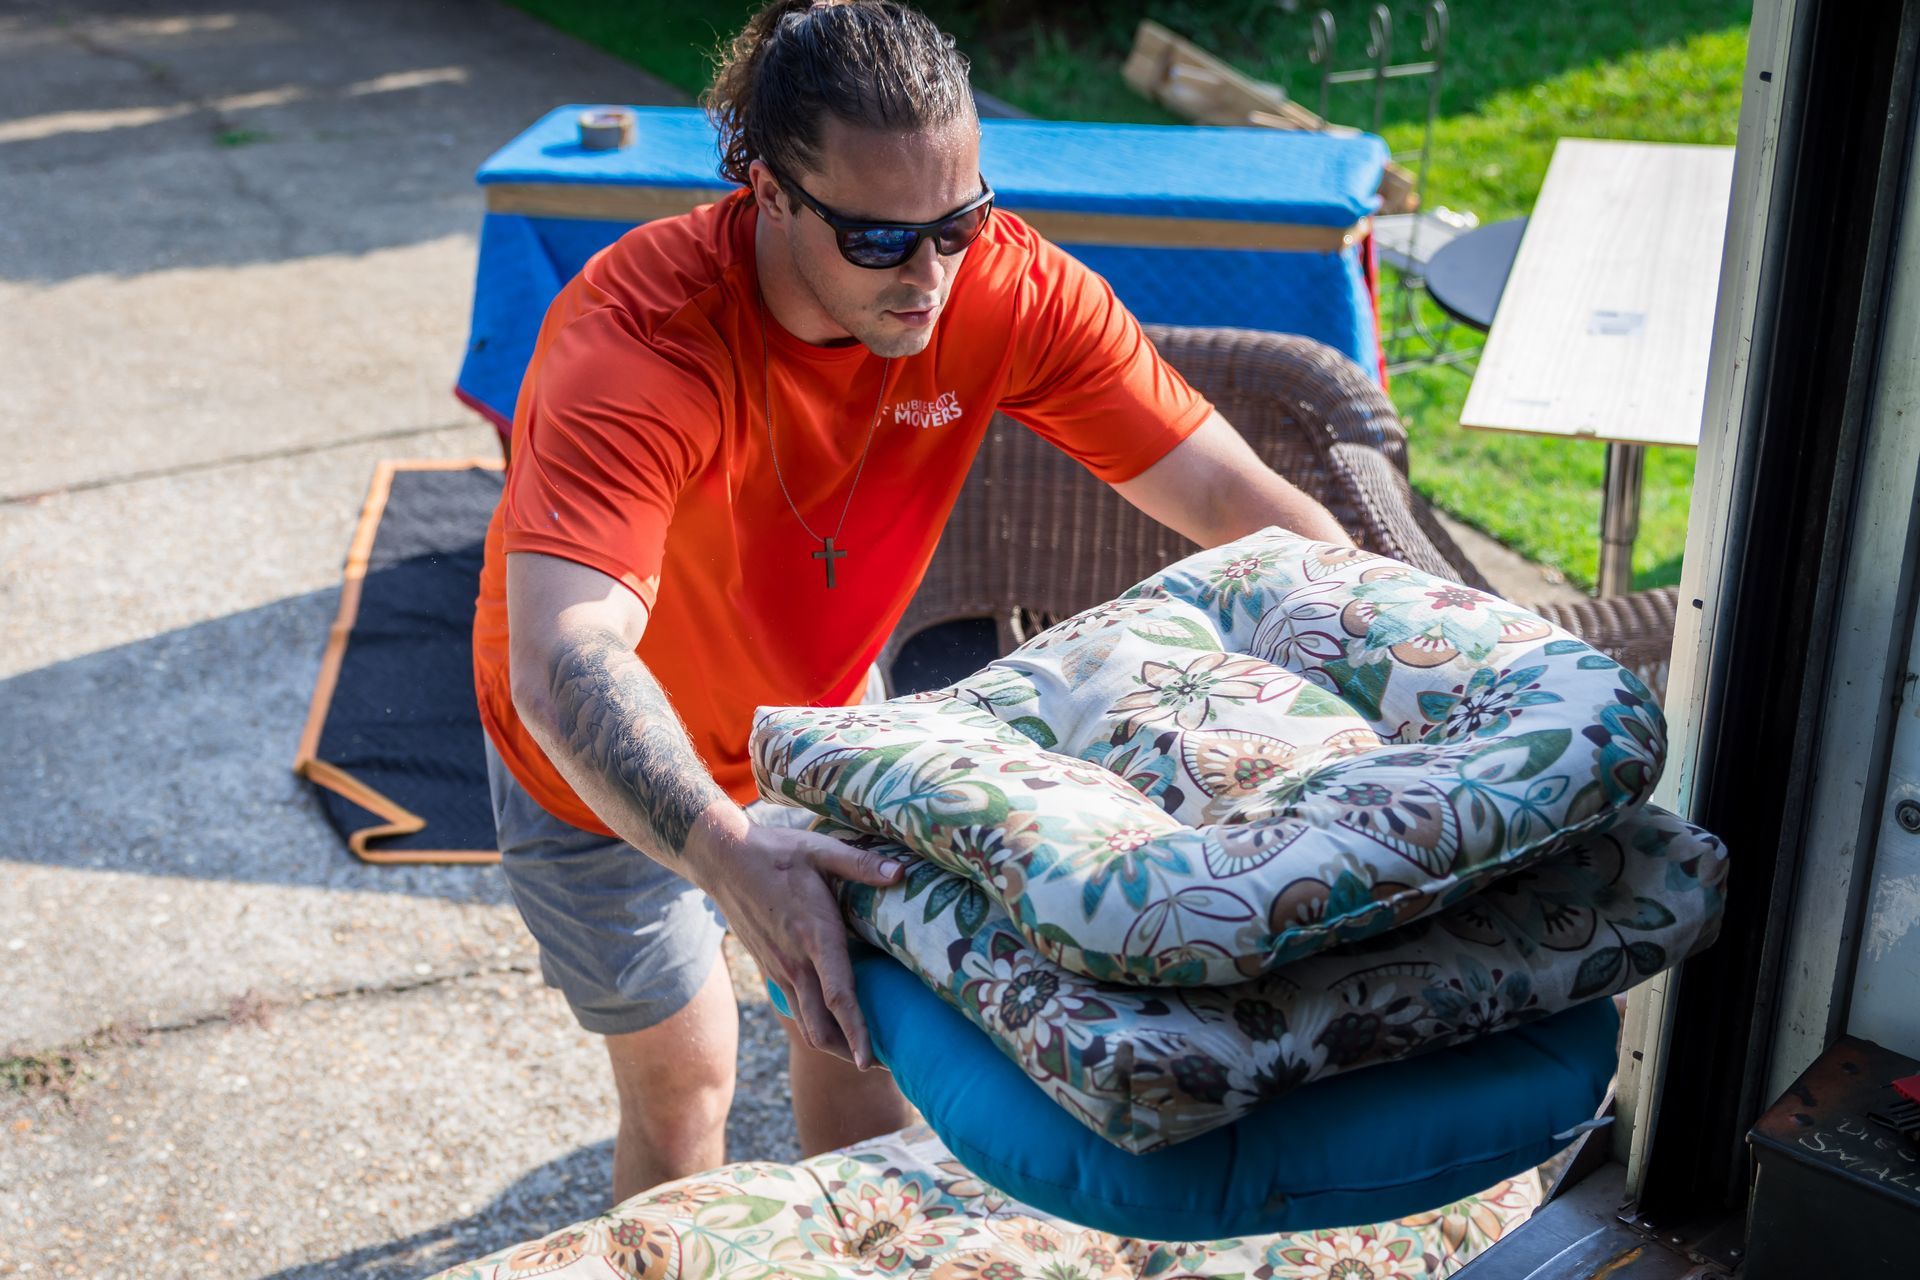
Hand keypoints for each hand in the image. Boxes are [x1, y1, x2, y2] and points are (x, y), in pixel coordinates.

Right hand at [683, 806, 902, 1067]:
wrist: (722, 861)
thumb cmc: (775, 853)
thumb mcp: (819, 849)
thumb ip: (860, 864)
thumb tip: (901, 871)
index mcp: (814, 935)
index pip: (838, 996)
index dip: (857, 1032)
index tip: (871, 1062)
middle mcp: (796, 962)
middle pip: (821, 1028)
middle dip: (849, 1054)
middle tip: (884, 1063)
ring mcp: (781, 969)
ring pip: (807, 1023)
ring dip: (834, 1043)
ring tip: (865, 1052)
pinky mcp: (772, 968)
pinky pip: (797, 1006)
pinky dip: (817, 1023)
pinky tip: (837, 1019)